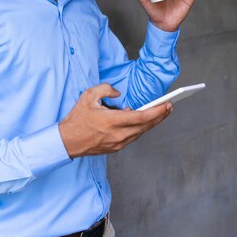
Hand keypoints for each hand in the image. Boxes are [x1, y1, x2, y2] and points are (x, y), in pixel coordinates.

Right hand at [58, 83, 172, 157]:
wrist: (67, 141)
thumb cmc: (77, 119)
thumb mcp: (88, 96)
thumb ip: (105, 89)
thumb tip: (118, 93)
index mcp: (112, 121)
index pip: (141, 117)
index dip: (157, 111)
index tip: (167, 105)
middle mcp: (117, 134)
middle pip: (145, 126)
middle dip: (160, 116)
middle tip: (169, 107)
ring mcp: (117, 143)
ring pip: (141, 133)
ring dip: (152, 123)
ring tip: (160, 113)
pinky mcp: (116, 148)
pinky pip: (133, 137)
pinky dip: (141, 129)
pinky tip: (143, 121)